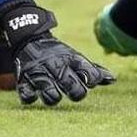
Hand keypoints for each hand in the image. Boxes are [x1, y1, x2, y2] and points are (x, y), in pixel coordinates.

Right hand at [0, 0, 114, 105]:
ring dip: (54, 97)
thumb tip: (112, 80)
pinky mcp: (23, 79)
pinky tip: (35, 93)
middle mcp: (56, 65)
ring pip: (50, 95)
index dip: (92, 80)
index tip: (89, 81)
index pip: (90, 74)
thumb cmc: (58, 55)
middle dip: (76, 93)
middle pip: (72, 87)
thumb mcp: (75, 58)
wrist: (29, 38)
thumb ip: (94, 70)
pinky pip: (27, 95)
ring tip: (54, 94)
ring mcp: (39, 72)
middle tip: (74, 91)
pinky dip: (31, 98)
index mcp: (71, 59)